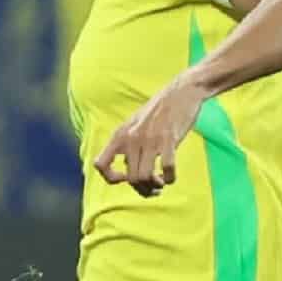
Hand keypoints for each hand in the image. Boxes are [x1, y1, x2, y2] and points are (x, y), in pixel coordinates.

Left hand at [94, 75, 209, 196]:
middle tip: (152, 187)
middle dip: (142, 189)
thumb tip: (127, 169)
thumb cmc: (159, 111)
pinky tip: (171, 177)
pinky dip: (170, 179)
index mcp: (120, 135)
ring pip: (145, 177)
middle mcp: (131, 138)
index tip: (127, 178)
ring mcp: (150, 139)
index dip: (111, 178)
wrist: (181, 92)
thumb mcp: (135, 125)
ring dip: (154, 187)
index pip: (100, 164)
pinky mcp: (169, 139)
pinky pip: (167, 169)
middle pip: (130, 178)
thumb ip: (128, 145)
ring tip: (160, 184)